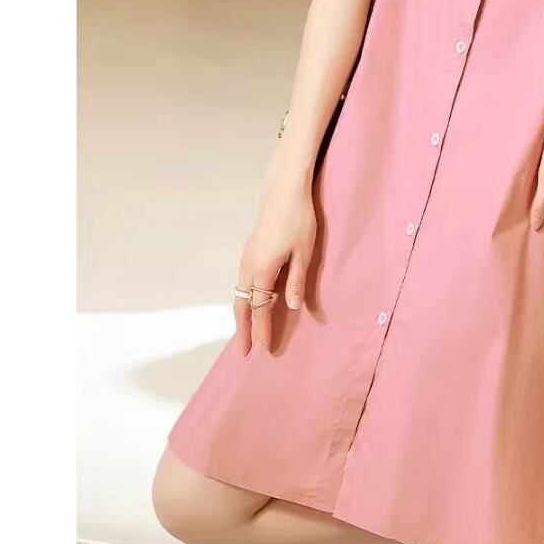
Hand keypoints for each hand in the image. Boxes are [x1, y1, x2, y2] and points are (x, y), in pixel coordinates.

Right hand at [234, 156, 316, 355]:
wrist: (284, 191)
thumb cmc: (298, 220)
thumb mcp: (304, 252)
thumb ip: (296, 281)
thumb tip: (293, 307)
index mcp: (262, 270)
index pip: (260, 308)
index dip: (262, 329)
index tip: (263, 349)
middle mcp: (248, 266)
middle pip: (242, 305)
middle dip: (243, 329)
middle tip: (243, 351)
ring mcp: (246, 257)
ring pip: (239, 293)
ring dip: (241, 315)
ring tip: (244, 332)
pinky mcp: (249, 250)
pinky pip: (242, 282)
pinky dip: (243, 298)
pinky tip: (250, 302)